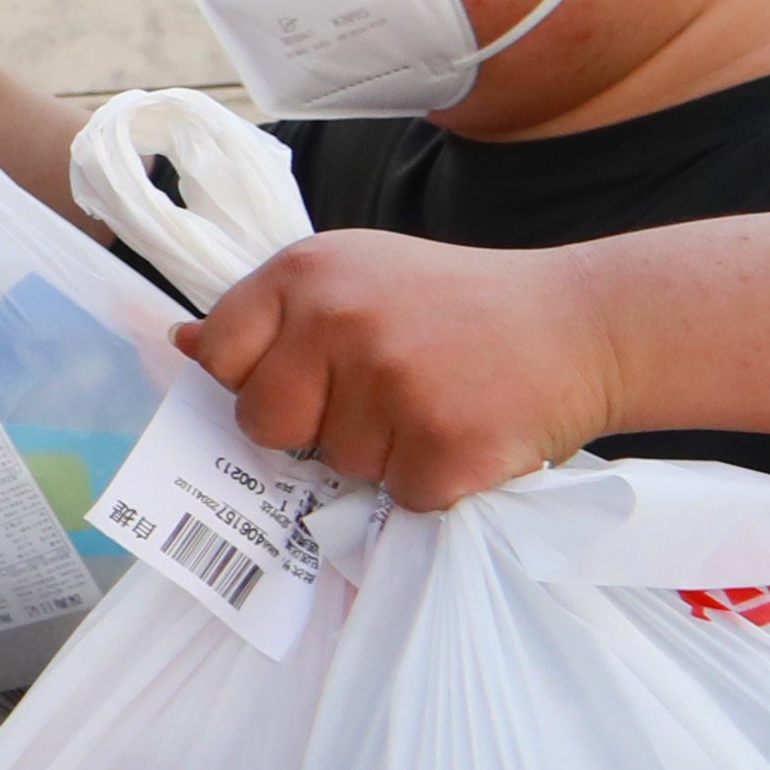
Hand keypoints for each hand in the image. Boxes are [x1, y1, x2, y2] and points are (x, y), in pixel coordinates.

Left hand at [186, 231, 625, 509]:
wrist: (586, 324)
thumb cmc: (461, 306)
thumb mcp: (359, 275)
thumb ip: (276, 313)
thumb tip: (183, 344)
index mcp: (306, 271)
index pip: (218, 356)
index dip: (251, 384)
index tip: (300, 383)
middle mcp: (340, 318)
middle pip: (264, 423)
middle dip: (310, 429)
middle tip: (378, 400)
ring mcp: (392, 381)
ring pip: (337, 466)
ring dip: (382, 455)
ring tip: (436, 402)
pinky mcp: (444, 443)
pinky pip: (399, 498)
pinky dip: (431, 484)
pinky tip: (466, 435)